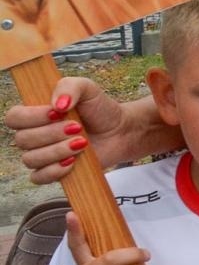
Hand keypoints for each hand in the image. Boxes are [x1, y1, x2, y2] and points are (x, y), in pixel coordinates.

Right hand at [2, 78, 130, 183]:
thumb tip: (57, 104)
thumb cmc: (99, 109)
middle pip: (22, 140)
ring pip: (30, 159)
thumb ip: (70, 87)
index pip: (14, 117)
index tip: (57, 112)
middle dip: (52, 133)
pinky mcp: (52, 171)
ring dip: (57, 151)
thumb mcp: (88, 88)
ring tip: (82, 143)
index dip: (31, 117)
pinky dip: (54, 170)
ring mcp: (42, 154)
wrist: (119, 131)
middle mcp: (33, 135)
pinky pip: (38, 177)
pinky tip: (73, 162)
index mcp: (35, 113)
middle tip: (78, 127)